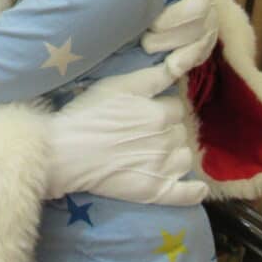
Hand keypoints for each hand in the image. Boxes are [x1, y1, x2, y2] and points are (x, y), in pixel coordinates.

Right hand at [44, 64, 207, 205]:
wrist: (65, 151)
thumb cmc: (89, 113)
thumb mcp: (119, 84)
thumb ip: (154, 76)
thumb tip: (180, 67)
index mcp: (160, 113)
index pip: (176, 107)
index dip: (161, 107)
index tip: (143, 111)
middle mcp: (167, 140)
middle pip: (181, 131)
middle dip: (167, 130)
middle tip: (141, 132)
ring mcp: (163, 169)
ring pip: (186, 158)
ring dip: (176, 155)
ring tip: (154, 154)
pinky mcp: (156, 192)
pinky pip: (187, 194)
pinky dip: (194, 191)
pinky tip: (196, 188)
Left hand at [144, 0, 218, 78]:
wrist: (168, 11)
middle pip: (199, 8)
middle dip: (173, 18)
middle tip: (150, 26)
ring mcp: (207, 23)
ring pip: (198, 33)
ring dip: (172, 40)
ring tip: (147, 44)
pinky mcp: (203, 45)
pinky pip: (199, 54)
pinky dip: (184, 60)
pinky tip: (171, 64)